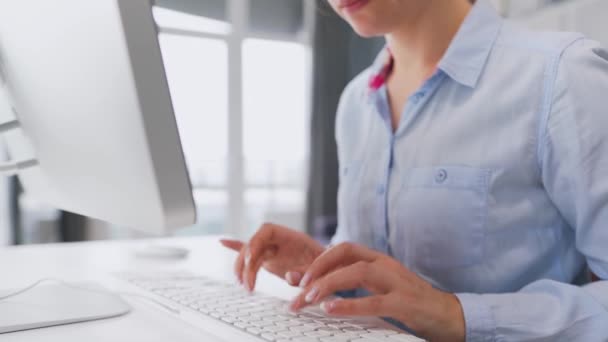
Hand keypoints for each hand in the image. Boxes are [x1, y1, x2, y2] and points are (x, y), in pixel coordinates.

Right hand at [220, 223, 324, 291]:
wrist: (331, 267)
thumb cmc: (327, 266)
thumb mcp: (320, 270)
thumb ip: (306, 272)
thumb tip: (291, 276)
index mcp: (291, 236)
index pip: (266, 230)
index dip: (256, 242)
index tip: (252, 259)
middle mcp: (279, 240)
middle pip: (254, 244)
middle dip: (246, 263)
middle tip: (247, 284)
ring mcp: (273, 249)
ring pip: (250, 254)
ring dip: (243, 269)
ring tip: (243, 285)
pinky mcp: (269, 259)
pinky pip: (251, 252)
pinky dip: (236, 247)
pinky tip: (222, 242)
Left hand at [290, 242, 464, 341]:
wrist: (448, 315)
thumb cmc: (408, 302)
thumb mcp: (379, 287)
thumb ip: (352, 284)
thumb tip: (316, 287)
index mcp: (378, 259)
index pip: (343, 248)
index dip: (319, 259)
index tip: (297, 277)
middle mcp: (386, 265)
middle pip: (345, 256)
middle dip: (317, 270)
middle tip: (297, 290)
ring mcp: (397, 282)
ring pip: (357, 272)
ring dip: (328, 284)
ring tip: (308, 298)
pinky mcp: (405, 303)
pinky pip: (373, 301)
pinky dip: (349, 304)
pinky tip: (330, 309)